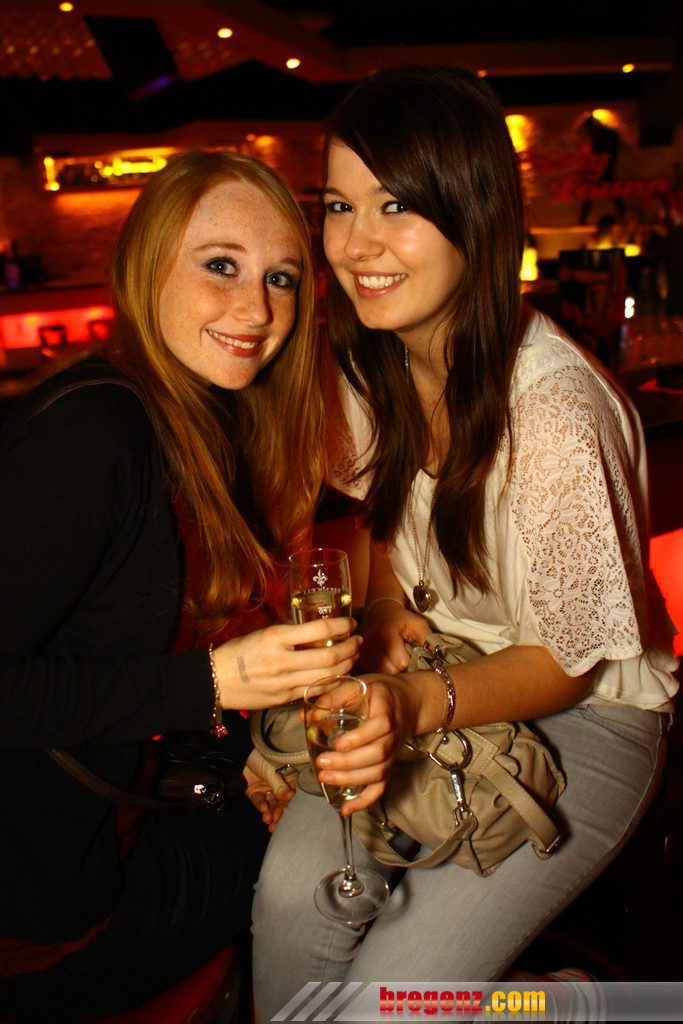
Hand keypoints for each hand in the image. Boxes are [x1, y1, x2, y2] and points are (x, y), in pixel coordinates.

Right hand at [213, 618, 361, 710]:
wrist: (215, 680)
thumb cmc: (238, 652)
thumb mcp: (263, 633)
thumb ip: (290, 633)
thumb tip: (318, 629)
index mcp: (276, 637)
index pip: (320, 629)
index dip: (342, 626)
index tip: (351, 624)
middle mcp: (283, 660)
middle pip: (330, 655)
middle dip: (351, 648)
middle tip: (358, 641)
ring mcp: (285, 682)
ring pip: (328, 675)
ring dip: (347, 665)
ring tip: (353, 656)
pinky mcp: (285, 698)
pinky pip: (316, 690)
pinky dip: (332, 682)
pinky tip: (339, 674)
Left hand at [243, 748, 296, 831]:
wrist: (244, 751)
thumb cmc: (264, 756)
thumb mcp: (273, 771)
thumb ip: (280, 786)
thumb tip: (290, 797)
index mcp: (288, 779)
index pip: (291, 795)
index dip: (290, 805)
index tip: (289, 815)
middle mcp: (279, 785)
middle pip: (281, 802)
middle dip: (279, 813)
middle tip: (276, 823)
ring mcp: (268, 788)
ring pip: (271, 804)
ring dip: (270, 812)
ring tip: (268, 819)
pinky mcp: (256, 791)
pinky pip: (259, 800)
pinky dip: (260, 805)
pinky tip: (262, 809)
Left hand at [313, 673, 418, 813]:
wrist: (409, 703)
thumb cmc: (380, 693)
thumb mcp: (358, 686)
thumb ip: (332, 697)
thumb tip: (306, 715)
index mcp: (387, 711)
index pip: (381, 726)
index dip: (361, 738)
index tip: (339, 743)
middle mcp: (393, 735)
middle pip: (377, 754)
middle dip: (348, 763)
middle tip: (322, 762)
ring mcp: (393, 754)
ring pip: (378, 773)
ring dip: (351, 780)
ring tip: (326, 778)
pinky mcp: (389, 767)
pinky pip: (381, 788)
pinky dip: (365, 801)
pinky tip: (346, 808)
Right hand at [359, 601, 430, 673]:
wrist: (379, 612)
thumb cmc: (401, 619)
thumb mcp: (418, 624)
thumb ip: (429, 640)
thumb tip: (436, 659)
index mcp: (386, 633)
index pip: (401, 662)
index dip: (409, 660)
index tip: (410, 652)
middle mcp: (370, 643)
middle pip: (391, 671)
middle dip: (400, 667)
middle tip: (402, 655)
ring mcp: (362, 651)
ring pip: (381, 674)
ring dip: (390, 669)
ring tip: (393, 656)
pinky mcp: (358, 657)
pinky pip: (373, 672)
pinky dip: (380, 669)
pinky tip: (384, 659)